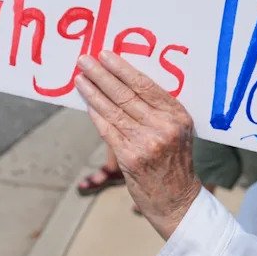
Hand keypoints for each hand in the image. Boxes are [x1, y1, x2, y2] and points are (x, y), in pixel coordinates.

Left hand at [75, 51, 200, 239]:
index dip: (122, 68)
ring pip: (113, 110)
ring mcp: (146, 142)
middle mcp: (163, 126)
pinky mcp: (130, 157)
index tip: (105, 55)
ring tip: (79, 78)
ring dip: (93, 92)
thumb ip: (158, 111)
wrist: (178, 200)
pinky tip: (86, 103)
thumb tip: (123, 84)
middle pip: (126, 94)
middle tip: (84, 60)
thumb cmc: (175, 163)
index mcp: (177, 115)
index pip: (146, 85)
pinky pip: (108, 130)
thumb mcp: (177, 132)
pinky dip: (95, 114)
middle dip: (101, 74)